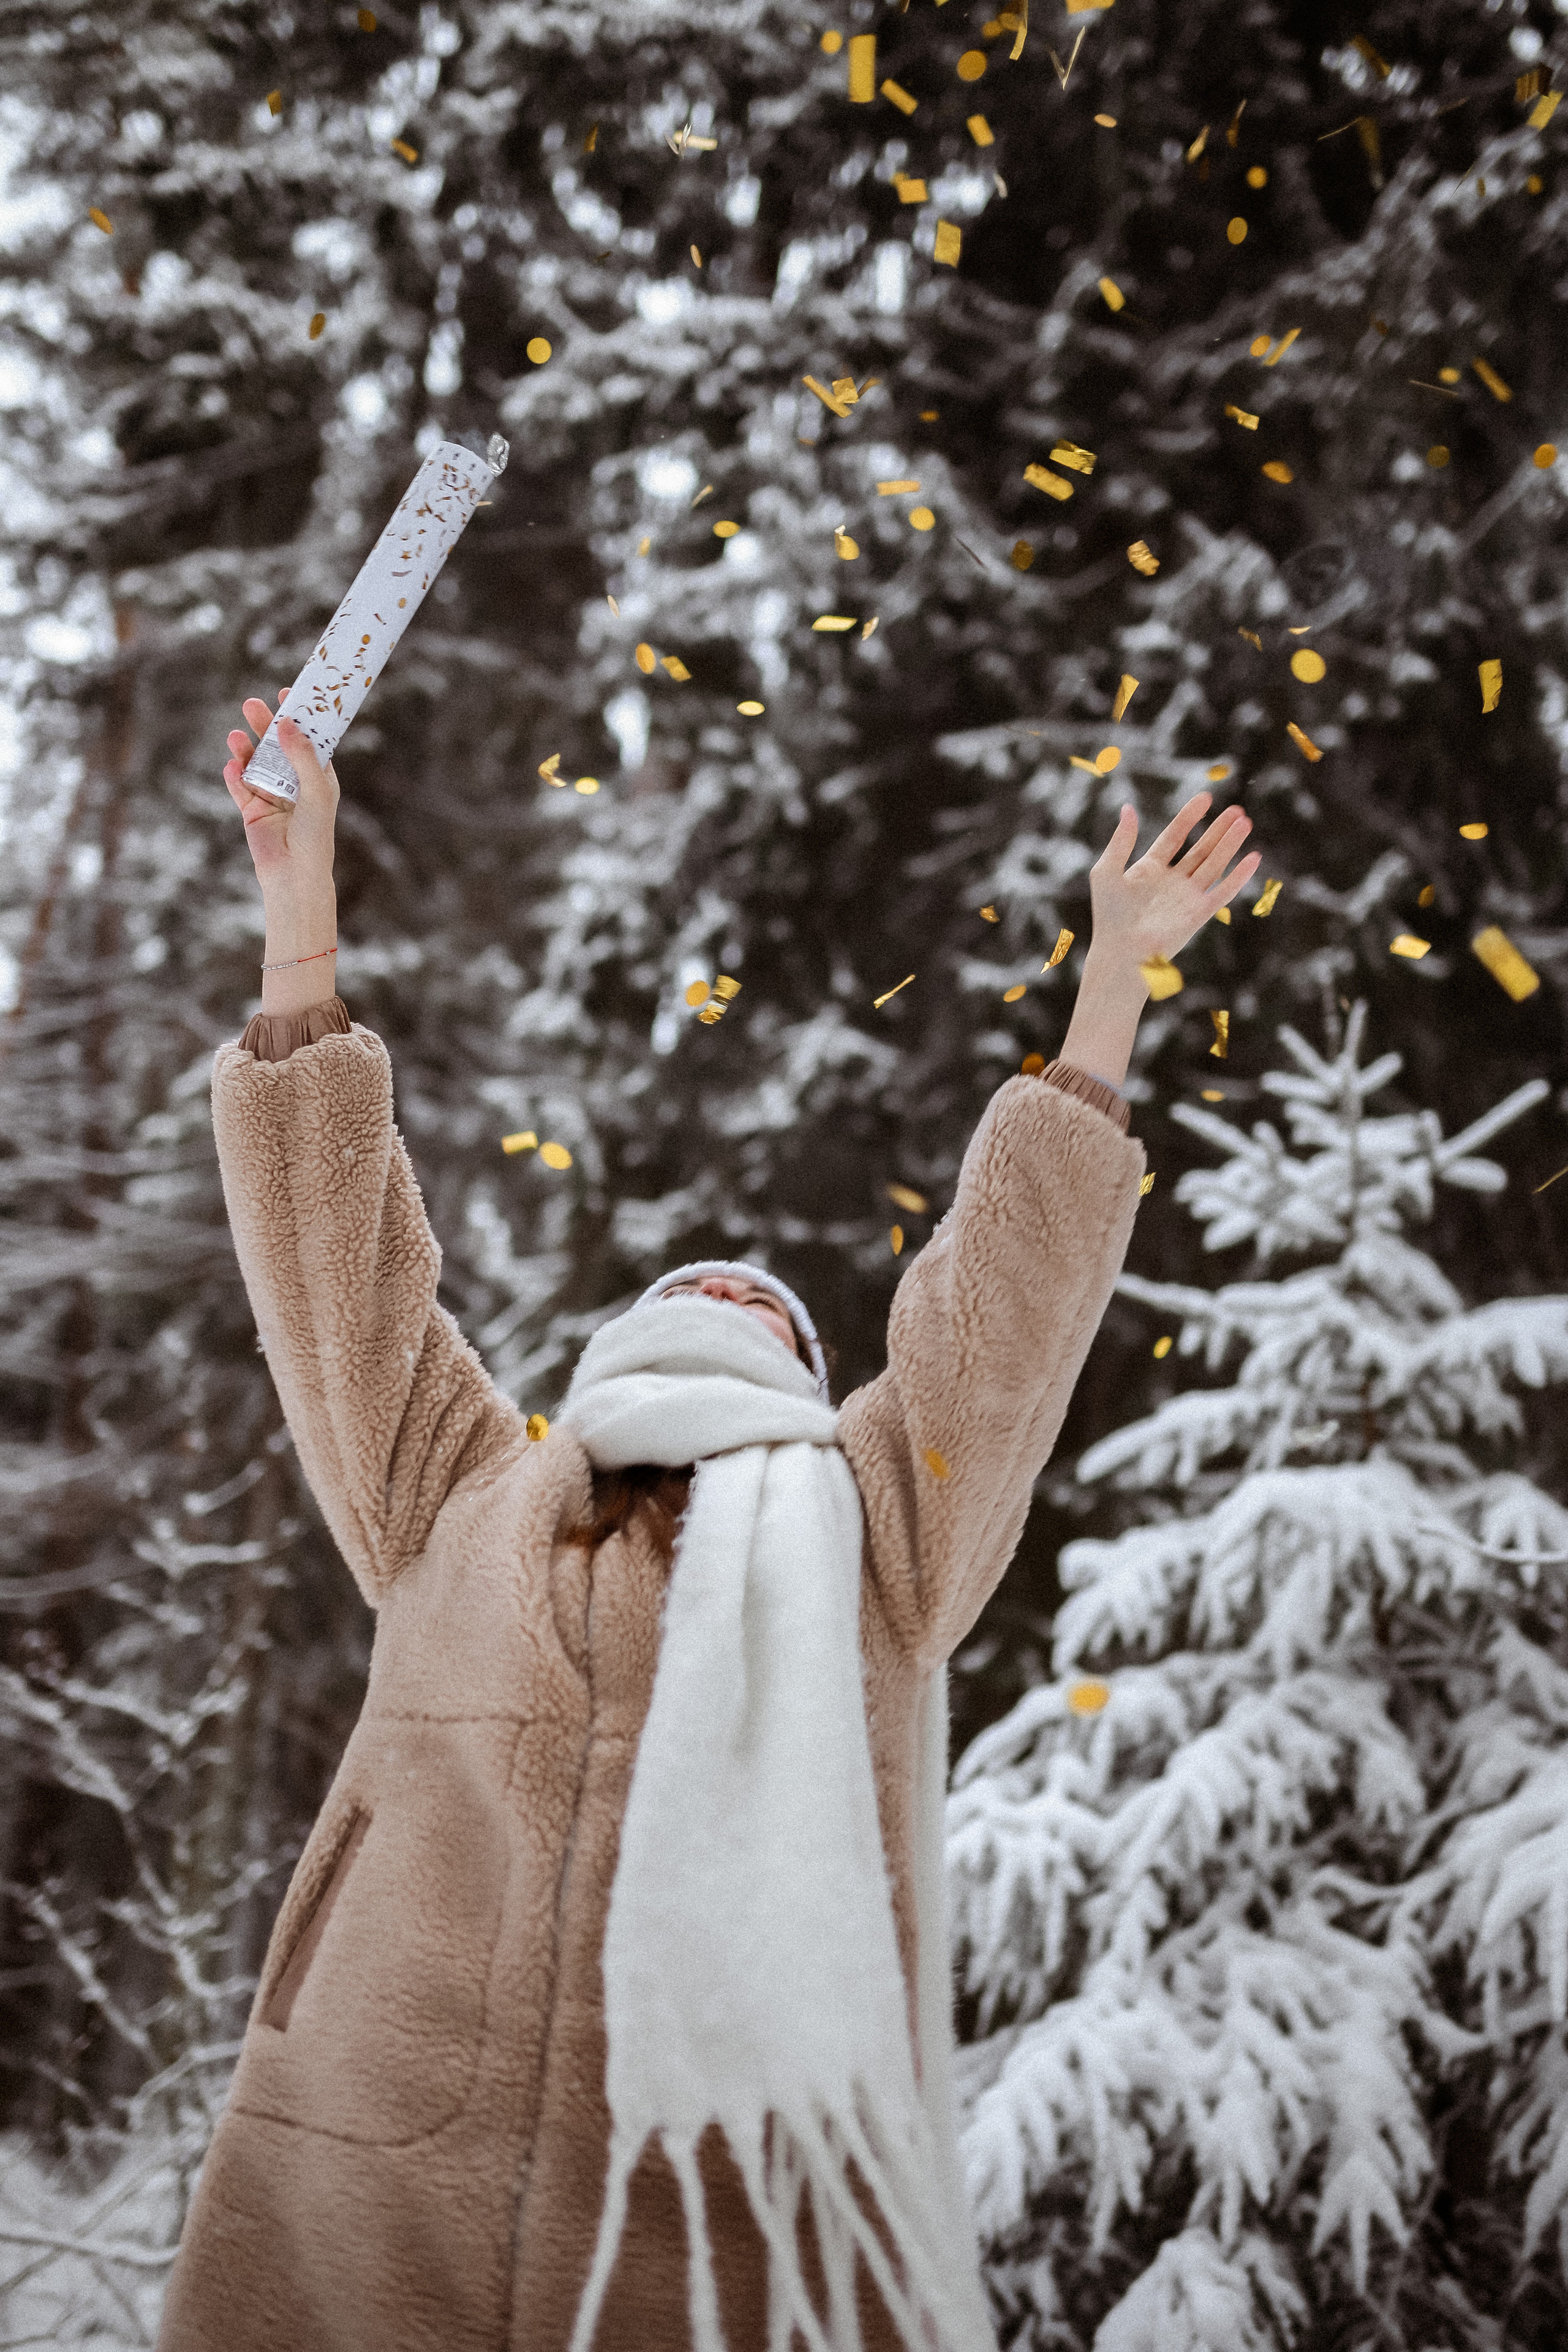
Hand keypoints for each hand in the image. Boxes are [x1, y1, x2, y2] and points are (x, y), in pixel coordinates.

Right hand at [223, 691, 339, 896]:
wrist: (295, 873)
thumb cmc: (314, 834)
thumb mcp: (316, 791)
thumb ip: (301, 757)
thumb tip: (285, 724)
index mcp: (317, 777)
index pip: (307, 740)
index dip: (298, 717)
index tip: (288, 693)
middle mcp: (294, 783)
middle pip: (276, 746)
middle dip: (263, 725)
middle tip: (251, 705)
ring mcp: (271, 795)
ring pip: (254, 764)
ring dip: (244, 749)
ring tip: (234, 736)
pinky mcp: (252, 811)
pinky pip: (240, 788)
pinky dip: (234, 777)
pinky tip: (231, 768)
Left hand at [1088, 792, 1260, 970]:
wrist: (1120, 951)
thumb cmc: (1109, 916)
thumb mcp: (1107, 871)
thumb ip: (1120, 841)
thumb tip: (1128, 808)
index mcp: (1150, 869)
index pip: (1175, 836)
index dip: (1189, 817)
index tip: (1206, 797)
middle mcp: (1172, 881)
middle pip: (1200, 848)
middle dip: (1218, 829)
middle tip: (1236, 809)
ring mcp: (1187, 897)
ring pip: (1214, 864)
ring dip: (1230, 844)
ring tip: (1245, 822)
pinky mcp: (1199, 913)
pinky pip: (1224, 891)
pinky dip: (1239, 875)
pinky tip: (1253, 857)